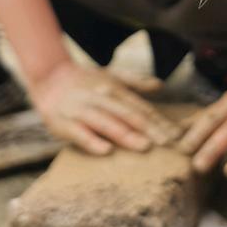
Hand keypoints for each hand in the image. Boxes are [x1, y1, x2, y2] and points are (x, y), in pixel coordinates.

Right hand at [30, 62, 180, 155]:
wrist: (50, 78)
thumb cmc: (85, 81)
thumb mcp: (111, 76)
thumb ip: (136, 82)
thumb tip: (160, 85)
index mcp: (115, 89)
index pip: (141, 107)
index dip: (159, 121)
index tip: (176, 135)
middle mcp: (101, 98)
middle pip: (129, 115)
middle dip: (149, 129)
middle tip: (168, 144)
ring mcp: (83, 110)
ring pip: (108, 123)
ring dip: (127, 135)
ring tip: (144, 146)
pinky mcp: (65, 123)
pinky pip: (81, 134)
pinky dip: (93, 141)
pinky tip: (106, 151)